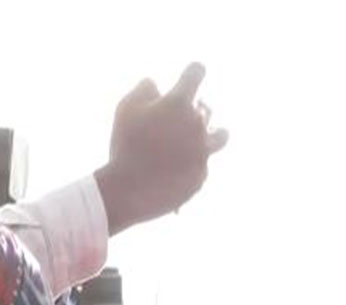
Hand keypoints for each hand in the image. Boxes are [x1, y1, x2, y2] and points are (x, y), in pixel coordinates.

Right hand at [95, 63, 228, 234]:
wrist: (129, 191)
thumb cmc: (125, 145)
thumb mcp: (125, 109)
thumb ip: (143, 89)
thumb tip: (155, 84)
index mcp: (179, 103)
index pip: (195, 73)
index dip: (192, 72)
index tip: (190, 75)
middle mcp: (197, 124)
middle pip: (207, 109)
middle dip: (193, 112)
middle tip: (177, 121)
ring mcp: (202, 152)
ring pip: (220, 136)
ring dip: (214, 134)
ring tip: (202, 140)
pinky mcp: (200, 176)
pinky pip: (201, 168)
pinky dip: (190, 168)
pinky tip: (172, 174)